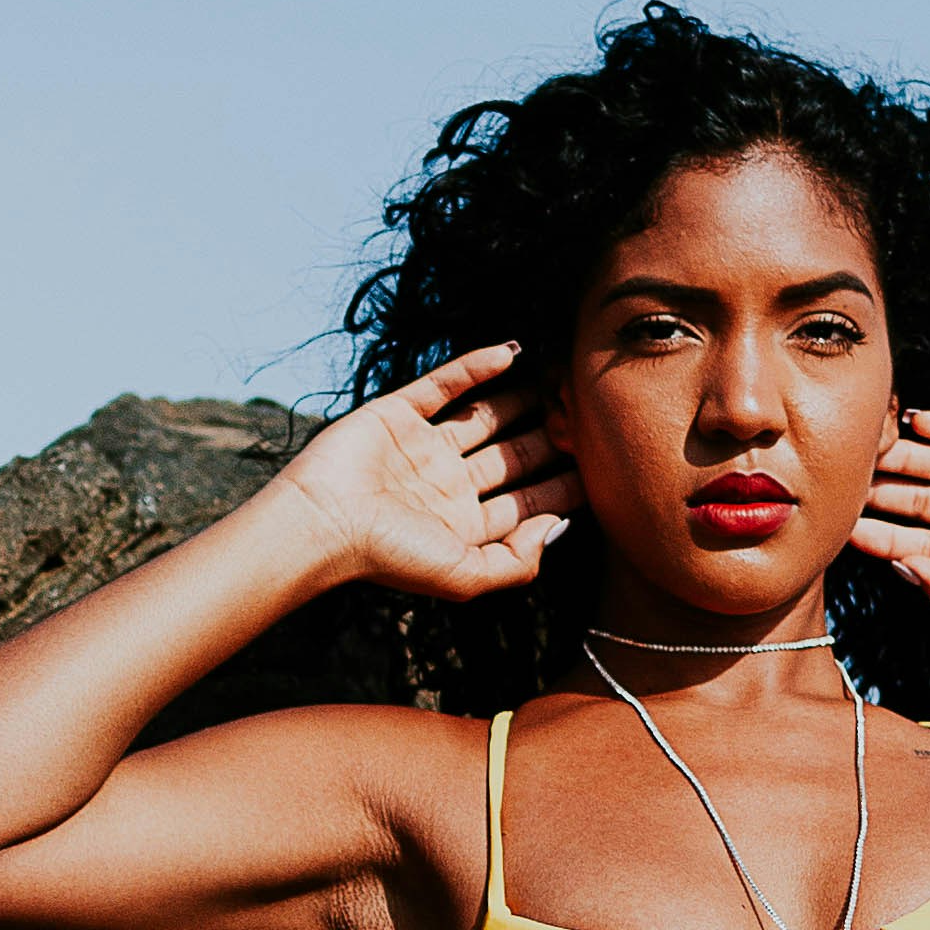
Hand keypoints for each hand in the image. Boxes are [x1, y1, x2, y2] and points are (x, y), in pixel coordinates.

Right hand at [270, 348, 576, 601]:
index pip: (529, 500)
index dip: (566, 482)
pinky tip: (513, 353)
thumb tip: (562, 526)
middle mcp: (449, 486)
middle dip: (552, 436)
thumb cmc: (391, 558)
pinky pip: (444, 384)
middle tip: (591, 411)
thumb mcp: (467, 576)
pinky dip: (476, 367)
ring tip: (561, 377)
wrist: (323, 524)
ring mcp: (424, 448)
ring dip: (523, 398)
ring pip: (486, 417)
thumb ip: (519, 561)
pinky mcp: (397, 414)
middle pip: (514, 456)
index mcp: (467, 525)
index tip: (607, 461)